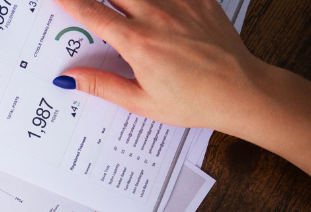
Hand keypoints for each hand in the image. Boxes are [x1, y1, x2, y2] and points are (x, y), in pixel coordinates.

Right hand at [55, 0, 271, 135]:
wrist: (241, 91)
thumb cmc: (194, 101)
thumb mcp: (141, 102)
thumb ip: (102, 85)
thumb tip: (68, 78)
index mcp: (138, 43)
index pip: (93, 13)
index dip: (70, 1)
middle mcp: (157, 16)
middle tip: (86, 2)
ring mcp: (181, 3)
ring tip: (120, 7)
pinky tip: (151, 7)